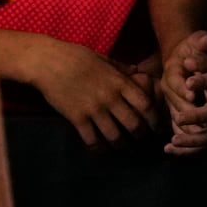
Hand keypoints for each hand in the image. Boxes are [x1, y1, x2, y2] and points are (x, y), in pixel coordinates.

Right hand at [28, 38, 163, 147]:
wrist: (49, 63)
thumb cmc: (78, 57)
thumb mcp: (105, 60)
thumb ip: (122, 69)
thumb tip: (137, 71)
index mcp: (120, 82)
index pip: (145, 104)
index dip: (154, 118)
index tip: (156, 126)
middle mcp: (110, 98)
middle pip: (134, 124)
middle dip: (141, 135)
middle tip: (142, 140)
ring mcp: (93, 110)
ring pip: (114, 136)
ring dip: (121, 145)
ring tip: (123, 147)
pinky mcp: (77, 119)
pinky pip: (91, 140)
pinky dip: (98, 148)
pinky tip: (101, 149)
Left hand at [161, 31, 206, 154]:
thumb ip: (202, 60)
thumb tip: (186, 60)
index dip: (202, 82)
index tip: (189, 81)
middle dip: (196, 117)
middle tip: (179, 117)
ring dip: (191, 141)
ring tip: (172, 141)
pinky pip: (203, 147)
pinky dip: (187, 151)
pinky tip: (169, 149)